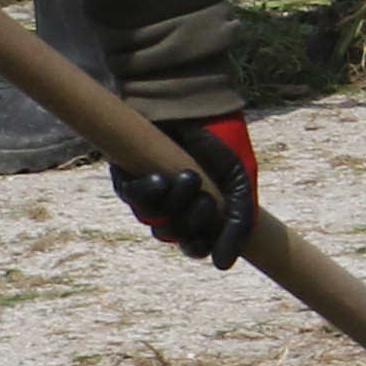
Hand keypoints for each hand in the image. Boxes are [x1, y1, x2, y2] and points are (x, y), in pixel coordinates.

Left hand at [113, 115, 260, 268]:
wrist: (195, 99)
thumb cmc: (219, 137)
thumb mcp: (239, 181)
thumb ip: (239, 223)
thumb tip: (222, 266)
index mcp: (199, 208)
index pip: (194, 245)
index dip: (198, 246)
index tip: (207, 235)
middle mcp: (172, 204)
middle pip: (173, 237)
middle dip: (191, 221)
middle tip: (204, 198)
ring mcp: (148, 191)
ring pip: (153, 221)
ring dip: (172, 204)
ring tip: (187, 176)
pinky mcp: (126, 175)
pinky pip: (131, 198)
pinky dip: (147, 192)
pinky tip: (160, 178)